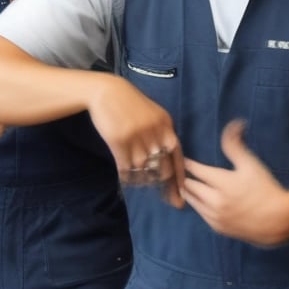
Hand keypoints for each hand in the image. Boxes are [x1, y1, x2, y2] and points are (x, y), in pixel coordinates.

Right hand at [87, 75, 185, 206]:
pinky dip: (126, 176)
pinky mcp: (119, 141)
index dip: (179, 176)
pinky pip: (126, 167)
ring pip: (143, 170)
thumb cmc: (130, 103)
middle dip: (162, 183)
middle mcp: (154, 132)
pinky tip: (125, 177)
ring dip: (142, 179)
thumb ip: (162, 133)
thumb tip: (167, 158)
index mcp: (165, 124)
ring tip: (139, 181)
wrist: (107, 91)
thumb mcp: (153, 114)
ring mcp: (136, 137)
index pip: (177, 155)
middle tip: (164, 197)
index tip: (181, 194)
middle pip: (162, 167)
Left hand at [182, 120, 288, 244]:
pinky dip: (197, 205)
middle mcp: (214, 201)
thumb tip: (234, 123)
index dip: (188, 162)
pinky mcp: (218, 228)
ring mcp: (215, 216)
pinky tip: (199, 200)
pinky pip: (200, 214)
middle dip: (185, 177)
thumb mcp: (251, 163)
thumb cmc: (266, 189)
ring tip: (187, 184)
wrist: (279, 221)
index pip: (195, 170)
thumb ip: (236, 145)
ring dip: (189, 191)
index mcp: (222, 182)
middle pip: (189, 186)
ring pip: (192, 201)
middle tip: (182, 170)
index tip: (183, 157)